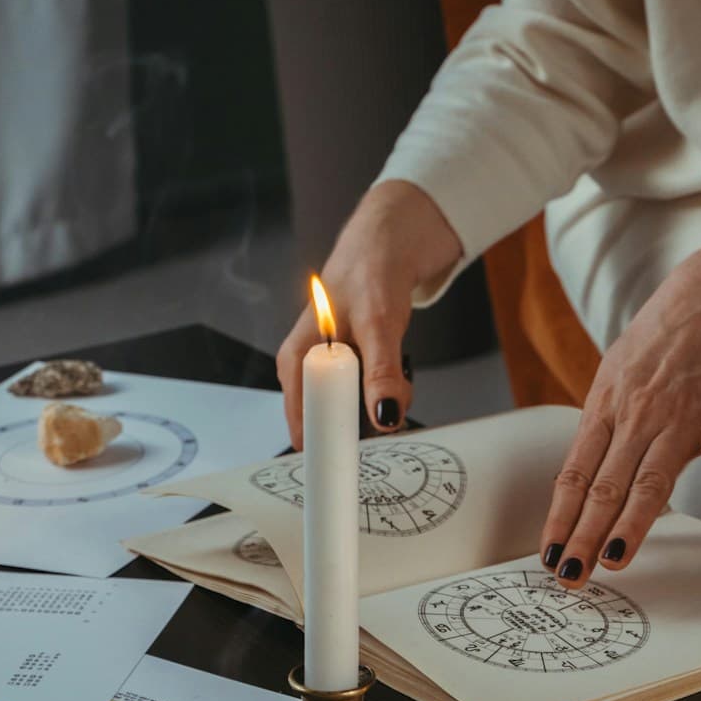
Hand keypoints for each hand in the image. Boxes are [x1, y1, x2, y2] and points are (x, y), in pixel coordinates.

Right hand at [275, 181, 462, 446]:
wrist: (396, 235)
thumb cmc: (372, 268)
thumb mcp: (379, 323)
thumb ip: (382, 372)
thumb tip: (384, 417)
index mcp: (298, 356)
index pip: (300, 418)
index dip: (324, 444)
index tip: (346, 465)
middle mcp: (312, 364)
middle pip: (330, 418)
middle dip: (360, 426)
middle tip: (386, 419)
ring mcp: (337, 364)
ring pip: (355, 407)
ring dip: (380, 407)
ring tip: (398, 392)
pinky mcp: (361, 362)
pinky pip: (374, 393)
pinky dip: (390, 393)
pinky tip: (402, 384)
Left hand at [537, 220, 700, 585]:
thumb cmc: (655, 344)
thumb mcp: (611, 379)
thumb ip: (601, 431)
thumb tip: (579, 482)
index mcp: (605, 412)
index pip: (575, 476)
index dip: (561, 518)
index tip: (550, 555)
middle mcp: (637, 418)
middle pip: (606, 486)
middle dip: (586, 534)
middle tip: (572, 575)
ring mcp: (680, 418)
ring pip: (653, 479)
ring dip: (634, 523)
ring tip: (617, 560)